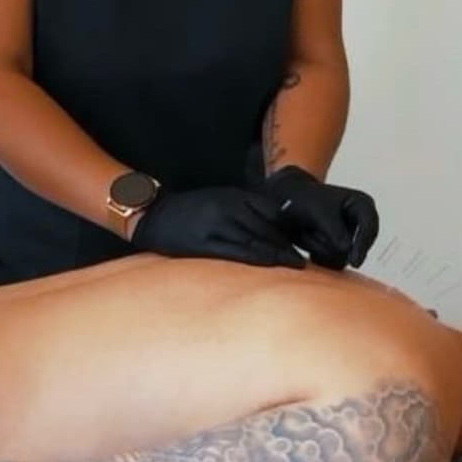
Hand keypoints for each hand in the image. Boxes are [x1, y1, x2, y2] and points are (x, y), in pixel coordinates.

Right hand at [132, 186, 305, 267]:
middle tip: (305, 260)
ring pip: (256, 240)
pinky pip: (237, 253)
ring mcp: (216, 225)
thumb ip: (244, 210)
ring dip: (279, 254)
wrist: (156, 216)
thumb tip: (274, 228)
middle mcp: (227, 208)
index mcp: (233, 196)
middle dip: (288, 244)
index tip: (303, 241)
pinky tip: (271, 266)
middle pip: (267, 227)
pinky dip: (257, 259)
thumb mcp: (219, 200)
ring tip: (296, 266)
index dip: (289, 229)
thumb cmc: (191, 212)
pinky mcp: (204, 244)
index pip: (270, 211)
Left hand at [262, 165, 379, 269]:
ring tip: (307, 230)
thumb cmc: (305, 201)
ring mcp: (353, 238)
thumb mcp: (319, 211)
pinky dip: (319, 255)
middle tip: (308, 231)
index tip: (354, 263)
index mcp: (363, 205)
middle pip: (357, 247)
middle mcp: (362, 222)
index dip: (362, 245)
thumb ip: (334, 230)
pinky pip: (335, 263)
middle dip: (331, 243)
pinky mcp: (342, 251)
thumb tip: (346, 249)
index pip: (369, 228)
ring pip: (345, 257)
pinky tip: (308, 239)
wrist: (288, 203)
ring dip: (321, 248)